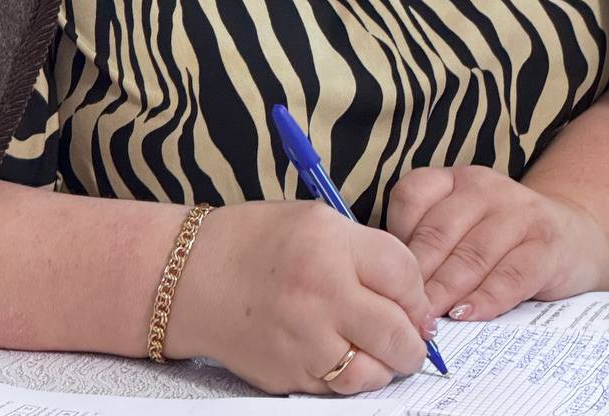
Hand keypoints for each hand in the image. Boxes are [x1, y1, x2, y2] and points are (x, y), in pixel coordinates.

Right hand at [167, 199, 436, 394]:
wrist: (190, 277)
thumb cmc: (252, 242)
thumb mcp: (313, 221)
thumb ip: (363, 250)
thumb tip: (409, 293)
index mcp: (329, 242)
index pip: (404, 274)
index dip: (418, 293)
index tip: (416, 302)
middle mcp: (321, 291)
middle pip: (398, 331)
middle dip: (413, 340)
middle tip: (412, 337)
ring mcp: (304, 338)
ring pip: (373, 371)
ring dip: (385, 365)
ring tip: (380, 351)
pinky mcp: (289, 375)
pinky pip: (339, 388)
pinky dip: (350, 377)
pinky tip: (342, 356)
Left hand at [386, 165, 608, 322]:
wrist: (573, 236)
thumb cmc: (500, 239)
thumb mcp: (463, 226)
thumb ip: (431, 245)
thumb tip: (390, 286)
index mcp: (454, 179)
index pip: (412, 196)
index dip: (395, 238)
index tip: (385, 275)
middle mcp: (484, 188)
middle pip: (439, 232)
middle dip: (417, 276)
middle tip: (400, 311)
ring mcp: (518, 212)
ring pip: (472, 255)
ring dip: (446, 292)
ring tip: (428, 320)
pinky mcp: (546, 245)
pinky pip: (511, 276)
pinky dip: (486, 300)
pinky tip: (467, 316)